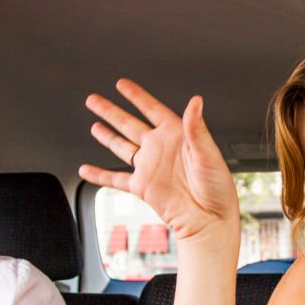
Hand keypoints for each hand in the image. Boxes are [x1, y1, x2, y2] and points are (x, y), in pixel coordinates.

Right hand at [82, 79, 238, 241]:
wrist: (209, 219)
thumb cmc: (217, 188)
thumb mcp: (209, 154)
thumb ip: (196, 128)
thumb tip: (196, 102)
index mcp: (176, 136)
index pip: (152, 109)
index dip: (136, 96)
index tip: (122, 85)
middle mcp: (160, 149)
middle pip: (129, 124)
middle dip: (111, 111)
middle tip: (94, 100)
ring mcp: (149, 167)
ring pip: (121, 147)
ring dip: (107, 136)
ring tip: (95, 125)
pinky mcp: (142, 187)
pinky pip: (116, 179)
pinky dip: (100, 175)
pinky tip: (87, 170)